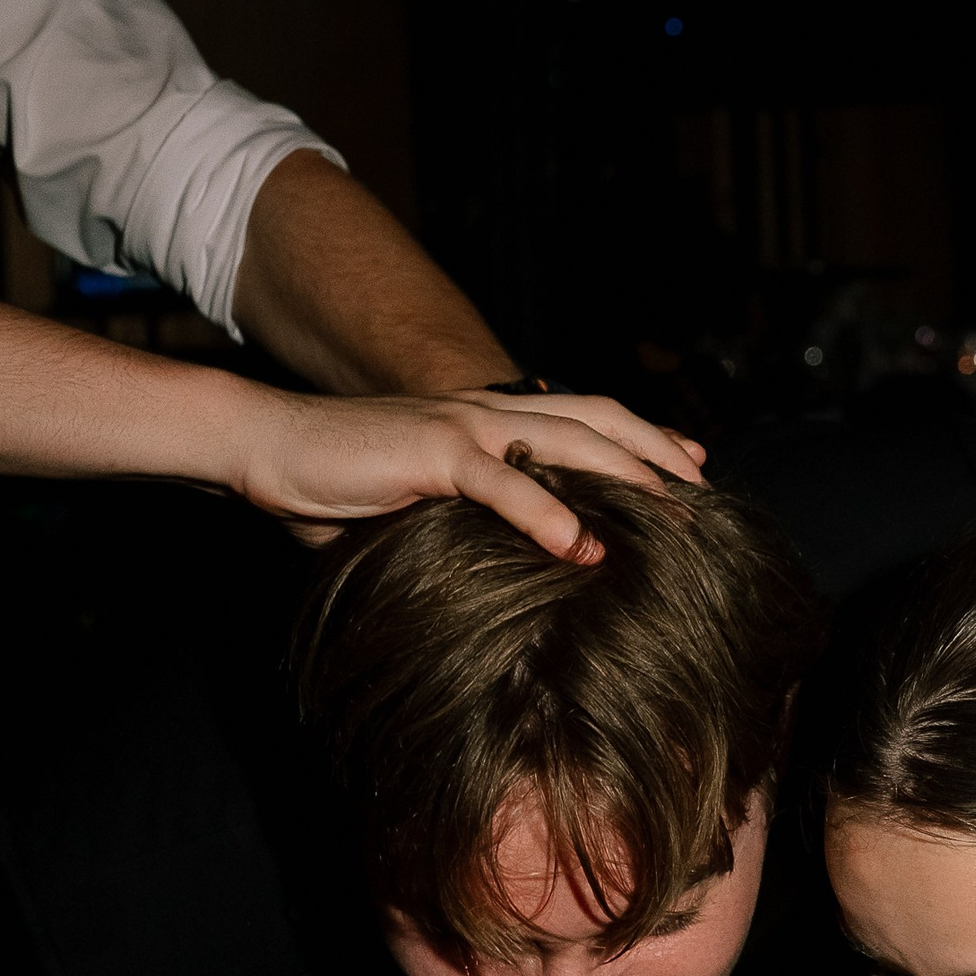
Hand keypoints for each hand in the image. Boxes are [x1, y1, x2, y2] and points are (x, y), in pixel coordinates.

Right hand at [227, 387, 704, 556]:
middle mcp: (489, 410)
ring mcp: (463, 426)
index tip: (694, 469)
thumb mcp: (422, 504)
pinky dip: (546, 511)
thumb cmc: (339, 484)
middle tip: (707, 497)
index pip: (589, 418)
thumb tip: (515, 564)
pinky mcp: (429, 451)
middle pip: (600, 420)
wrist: (268, 447)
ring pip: (568, 441)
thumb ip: (472, 521)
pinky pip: (500, 481)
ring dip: (627, 479)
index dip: (646, 439)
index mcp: (492, 418)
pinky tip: (580, 544)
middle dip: (660, 455)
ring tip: (674, 519)